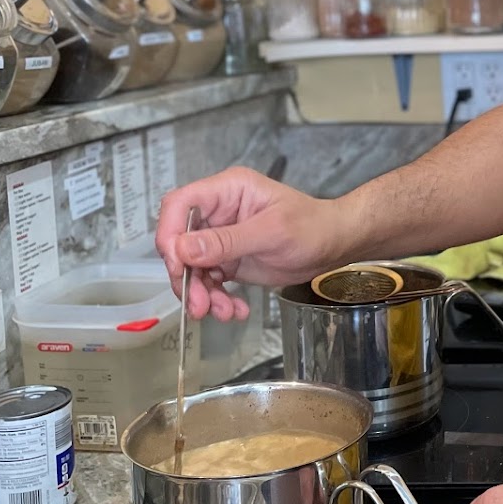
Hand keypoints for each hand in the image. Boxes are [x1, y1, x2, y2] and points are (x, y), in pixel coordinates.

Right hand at [155, 166, 350, 319]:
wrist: (333, 247)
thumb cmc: (312, 227)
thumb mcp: (271, 232)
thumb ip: (226, 241)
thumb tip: (183, 249)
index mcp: (227, 191)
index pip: (180, 204)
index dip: (169, 233)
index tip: (176, 265)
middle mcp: (218, 212)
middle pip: (180, 242)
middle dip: (186, 276)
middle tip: (198, 304)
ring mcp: (221, 238)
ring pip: (191, 268)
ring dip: (201, 294)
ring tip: (224, 312)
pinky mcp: (227, 260)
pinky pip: (208, 282)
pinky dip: (217, 299)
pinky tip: (235, 310)